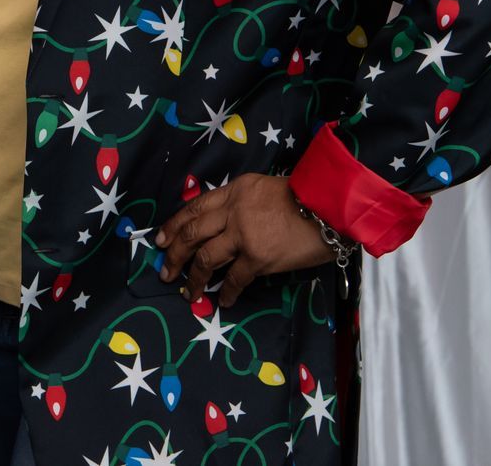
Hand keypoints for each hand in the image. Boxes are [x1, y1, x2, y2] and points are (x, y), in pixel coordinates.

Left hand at [155, 173, 333, 307]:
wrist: (329, 208)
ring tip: (188, 292)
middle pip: (192, 233)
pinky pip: (234, 278)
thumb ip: (239, 203)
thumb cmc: (303, 199)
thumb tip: (221, 226)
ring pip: (207, 258)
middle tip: (165, 270)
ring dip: (194, 277)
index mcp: (234, 191)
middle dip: (174, 253)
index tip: (160, 239)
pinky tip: (222, 300)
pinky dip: (226, 292)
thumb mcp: (263, 188)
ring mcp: (244, 234)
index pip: (195, 208)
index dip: (174, 225)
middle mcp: (233, 210)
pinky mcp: (258, 256)